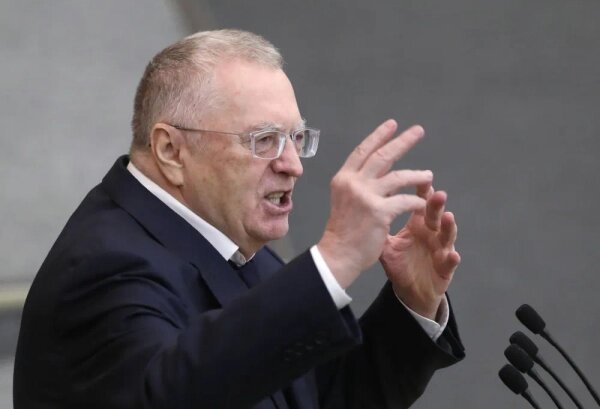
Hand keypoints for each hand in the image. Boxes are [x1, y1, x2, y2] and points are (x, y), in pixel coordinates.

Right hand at [317, 120, 432, 288]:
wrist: (338, 255)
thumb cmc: (343, 230)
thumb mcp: (346, 199)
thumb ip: (362, 183)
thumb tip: (384, 168)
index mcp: (343, 178)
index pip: (363, 151)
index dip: (379, 136)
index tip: (393, 124)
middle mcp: (353, 183)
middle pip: (382, 156)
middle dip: (402, 142)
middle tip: (418, 131)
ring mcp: (366, 196)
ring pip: (398, 177)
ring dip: (417, 174)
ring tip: (428, 174)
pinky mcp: (379, 212)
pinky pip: (405, 201)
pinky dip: (416, 201)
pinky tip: (423, 203)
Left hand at [380, 185, 460, 319]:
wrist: (410, 290)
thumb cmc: (401, 264)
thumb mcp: (387, 244)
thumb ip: (379, 225)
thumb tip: (363, 204)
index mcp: (418, 224)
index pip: (420, 203)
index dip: (421, 190)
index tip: (420, 177)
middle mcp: (432, 233)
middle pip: (435, 214)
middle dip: (436, 204)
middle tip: (437, 192)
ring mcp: (440, 250)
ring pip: (447, 235)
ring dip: (449, 226)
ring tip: (448, 217)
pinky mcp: (445, 269)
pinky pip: (450, 263)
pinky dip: (452, 259)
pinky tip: (453, 254)